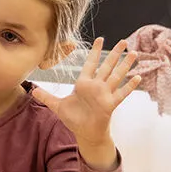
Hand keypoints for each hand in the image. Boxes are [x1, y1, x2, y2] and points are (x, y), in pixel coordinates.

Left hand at [33, 38, 140, 166]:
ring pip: (117, 76)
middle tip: (123, 41)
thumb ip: (46, 97)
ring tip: (134, 53)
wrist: (84, 133)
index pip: (90, 64)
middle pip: (107, 66)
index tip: (100, 39)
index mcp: (84, 84)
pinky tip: (137, 77)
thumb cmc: (74, 119)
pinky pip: (121, 93)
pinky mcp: (110, 104)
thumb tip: (32, 91)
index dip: (94, 52)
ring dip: (125, 65)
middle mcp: (96, 86)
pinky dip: (129, 86)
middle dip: (114, 54)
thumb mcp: (57, 106)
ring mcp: (105, 94)